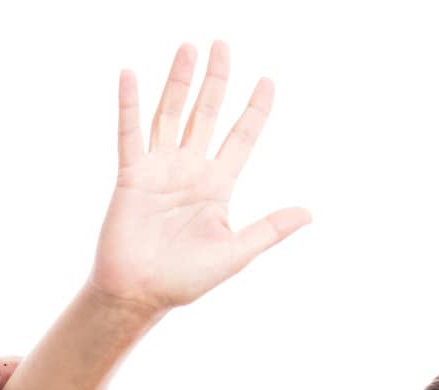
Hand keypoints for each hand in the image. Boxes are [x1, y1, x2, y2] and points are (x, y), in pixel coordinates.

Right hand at [87, 40, 312, 317]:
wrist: (142, 294)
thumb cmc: (187, 279)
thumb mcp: (236, 253)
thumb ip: (269, 229)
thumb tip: (309, 214)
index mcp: (218, 187)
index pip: (241, 138)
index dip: (254, 110)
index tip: (268, 81)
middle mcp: (190, 171)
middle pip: (207, 115)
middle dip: (217, 82)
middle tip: (224, 45)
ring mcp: (160, 169)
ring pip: (171, 114)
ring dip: (179, 82)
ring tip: (190, 49)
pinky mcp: (132, 175)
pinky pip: (130, 133)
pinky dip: (129, 105)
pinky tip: (131, 76)